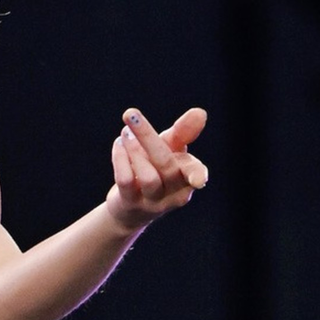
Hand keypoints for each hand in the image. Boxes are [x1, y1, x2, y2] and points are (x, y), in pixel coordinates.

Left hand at [107, 106, 207, 231]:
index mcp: (188, 178)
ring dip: (133, 149)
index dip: (197, 173)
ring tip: (125, 133)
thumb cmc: (156, 170)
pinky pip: (126, 180)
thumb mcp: (170, 149)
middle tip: (130, 114)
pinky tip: (119, 144)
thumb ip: (183, 132)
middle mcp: (175, 193)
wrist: (131, 207)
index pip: (194, 171)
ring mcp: (153, 202)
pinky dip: (120, 158)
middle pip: (166, 165)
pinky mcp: (131, 204)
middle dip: (147, 136)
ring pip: (148, 176)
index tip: (198, 179)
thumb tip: (200, 112)